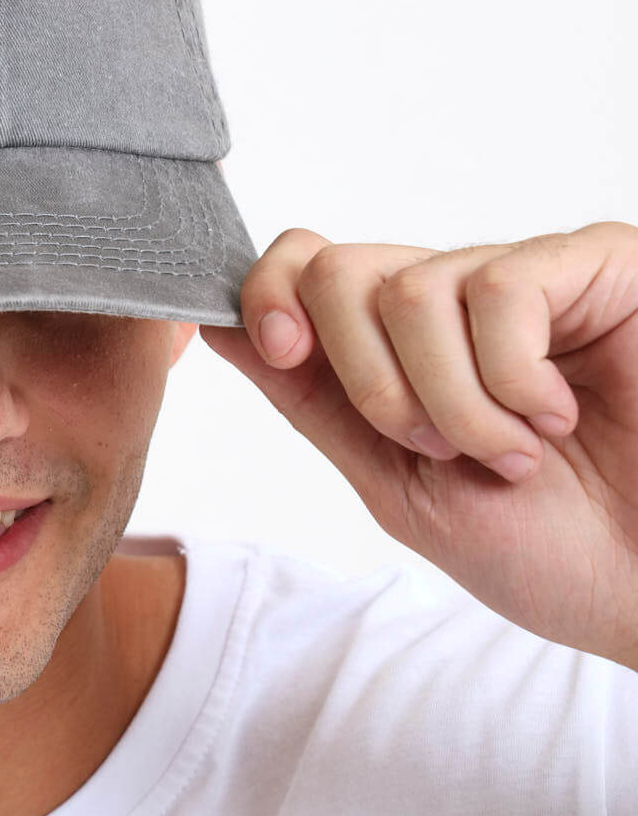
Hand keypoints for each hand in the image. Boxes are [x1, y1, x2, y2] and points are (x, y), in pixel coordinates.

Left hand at [199, 223, 637, 671]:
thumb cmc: (549, 551)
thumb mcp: (398, 483)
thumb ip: (314, 402)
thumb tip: (218, 329)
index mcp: (402, 349)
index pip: (303, 269)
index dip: (268, 296)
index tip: (281, 351)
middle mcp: (457, 301)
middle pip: (336, 269)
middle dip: (365, 381)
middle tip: (436, 448)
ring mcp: (527, 277)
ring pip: (408, 289)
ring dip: (449, 401)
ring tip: (512, 453)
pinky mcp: (598, 264)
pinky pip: (496, 288)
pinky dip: (510, 379)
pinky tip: (556, 416)